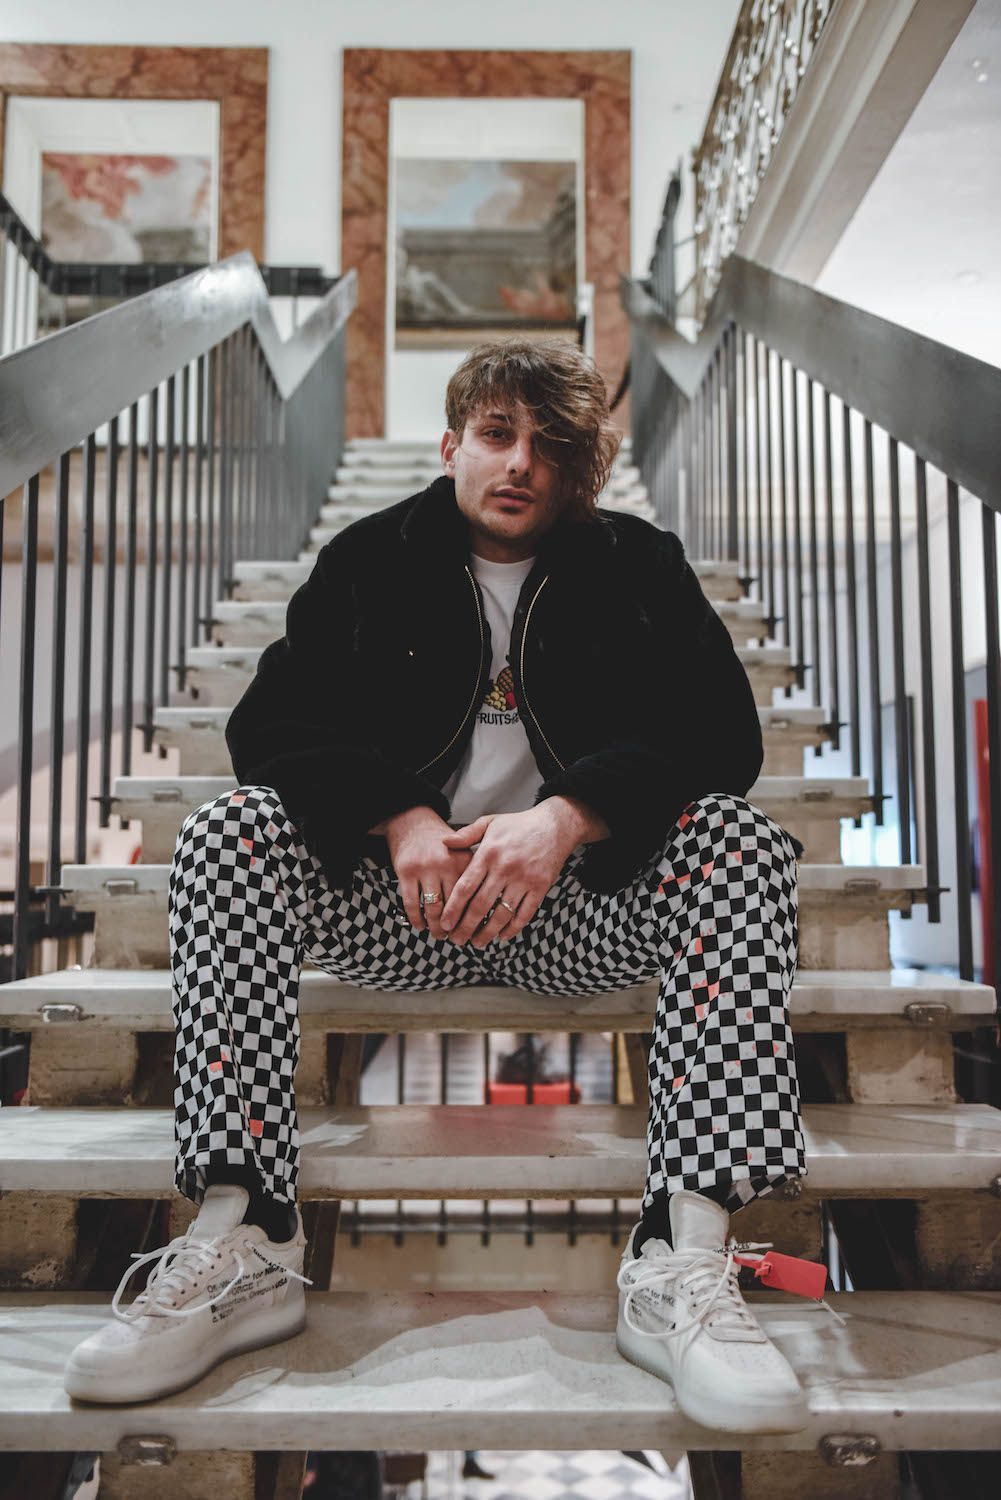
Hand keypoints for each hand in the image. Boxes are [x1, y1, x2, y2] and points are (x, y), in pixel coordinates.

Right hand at [381, 806, 473, 940]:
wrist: (414, 822)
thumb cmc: (443, 841)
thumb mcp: (466, 850)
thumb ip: (478, 873)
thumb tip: (492, 906)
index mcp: (466, 860)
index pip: (474, 898)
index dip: (476, 919)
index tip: (477, 933)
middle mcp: (446, 864)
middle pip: (454, 907)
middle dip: (457, 928)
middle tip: (458, 940)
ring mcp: (425, 868)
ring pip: (433, 909)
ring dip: (436, 928)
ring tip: (440, 935)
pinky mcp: (406, 872)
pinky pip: (411, 904)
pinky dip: (416, 919)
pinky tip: (420, 926)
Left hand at [437, 801, 584, 947]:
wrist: (555, 825)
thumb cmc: (519, 824)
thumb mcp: (490, 822)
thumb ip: (467, 834)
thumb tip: (444, 842)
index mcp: (488, 853)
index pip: (465, 887)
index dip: (453, 909)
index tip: (445, 924)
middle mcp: (505, 868)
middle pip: (481, 905)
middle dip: (466, 927)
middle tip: (457, 941)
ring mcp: (524, 879)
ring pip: (502, 914)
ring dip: (488, 932)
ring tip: (477, 943)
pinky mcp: (540, 887)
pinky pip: (525, 914)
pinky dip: (513, 928)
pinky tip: (502, 936)